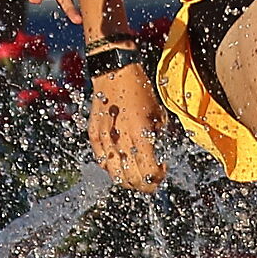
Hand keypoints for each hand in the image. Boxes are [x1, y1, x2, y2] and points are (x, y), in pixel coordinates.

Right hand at [88, 64, 168, 192]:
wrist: (114, 72)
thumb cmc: (140, 90)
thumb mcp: (158, 115)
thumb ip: (158, 139)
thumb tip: (157, 156)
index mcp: (140, 136)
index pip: (149, 174)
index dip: (158, 178)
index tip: (163, 170)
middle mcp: (120, 141)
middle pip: (132, 180)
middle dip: (145, 184)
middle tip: (152, 178)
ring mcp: (104, 139)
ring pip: (115, 175)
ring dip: (128, 179)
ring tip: (136, 173)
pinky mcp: (93, 135)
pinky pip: (101, 161)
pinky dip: (111, 167)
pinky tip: (120, 161)